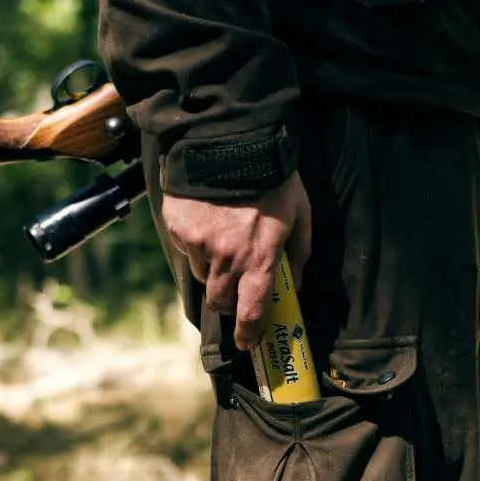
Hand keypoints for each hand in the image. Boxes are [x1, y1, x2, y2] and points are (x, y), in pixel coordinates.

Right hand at [162, 171, 312, 350]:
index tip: (248, 343)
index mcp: (259, 257)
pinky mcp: (178, 228)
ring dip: (212, 268)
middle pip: (220, 300)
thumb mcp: (299, 212)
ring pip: (202, 275)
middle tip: (236, 286)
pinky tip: (208, 218)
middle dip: (229, 300)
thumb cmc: (272, 175)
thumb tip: (296, 283)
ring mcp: (199, 243)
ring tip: (224, 238)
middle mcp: (226, 257)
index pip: (252, 310)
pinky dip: (196, 242)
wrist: (228, 137)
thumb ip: (300, 252)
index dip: (250, 332)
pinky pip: (186, 249)